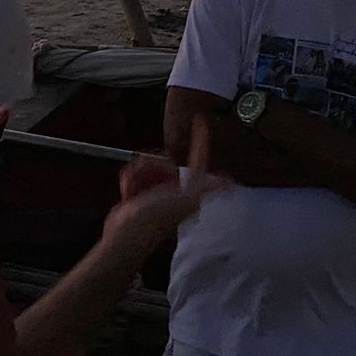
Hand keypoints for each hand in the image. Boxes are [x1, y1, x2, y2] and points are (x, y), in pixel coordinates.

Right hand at [101, 122, 226, 260]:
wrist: (124, 234)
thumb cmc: (153, 218)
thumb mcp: (182, 201)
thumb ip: (205, 190)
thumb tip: (231, 185)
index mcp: (190, 190)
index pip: (198, 160)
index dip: (200, 140)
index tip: (199, 120)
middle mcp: (177, 189)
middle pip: (165, 159)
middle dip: (151, 164)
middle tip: (145, 181)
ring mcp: (158, 191)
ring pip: (148, 163)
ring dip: (137, 173)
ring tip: (133, 190)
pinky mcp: (142, 193)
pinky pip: (135, 173)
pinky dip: (129, 179)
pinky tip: (126, 191)